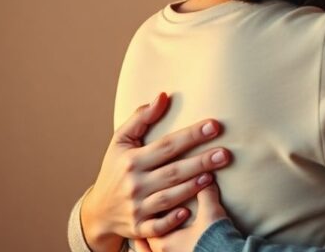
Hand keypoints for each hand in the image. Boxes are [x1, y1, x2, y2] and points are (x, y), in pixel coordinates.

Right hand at [80, 92, 232, 251]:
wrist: (98, 211)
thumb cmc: (115, 169)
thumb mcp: (120, 142)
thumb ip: (141, 118)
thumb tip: (163, 96)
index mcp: (132, 160)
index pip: (167, 145)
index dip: (191, 135)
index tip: (214, 125)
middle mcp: (135, 184)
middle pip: (173, 171)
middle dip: (200, 162)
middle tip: (226, 154)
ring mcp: (137, 207)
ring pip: (168, 198)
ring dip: (191, 188)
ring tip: (212, 177)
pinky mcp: (139, 228)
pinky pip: (157, 227)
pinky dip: (170, 221)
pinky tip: (188, 212)